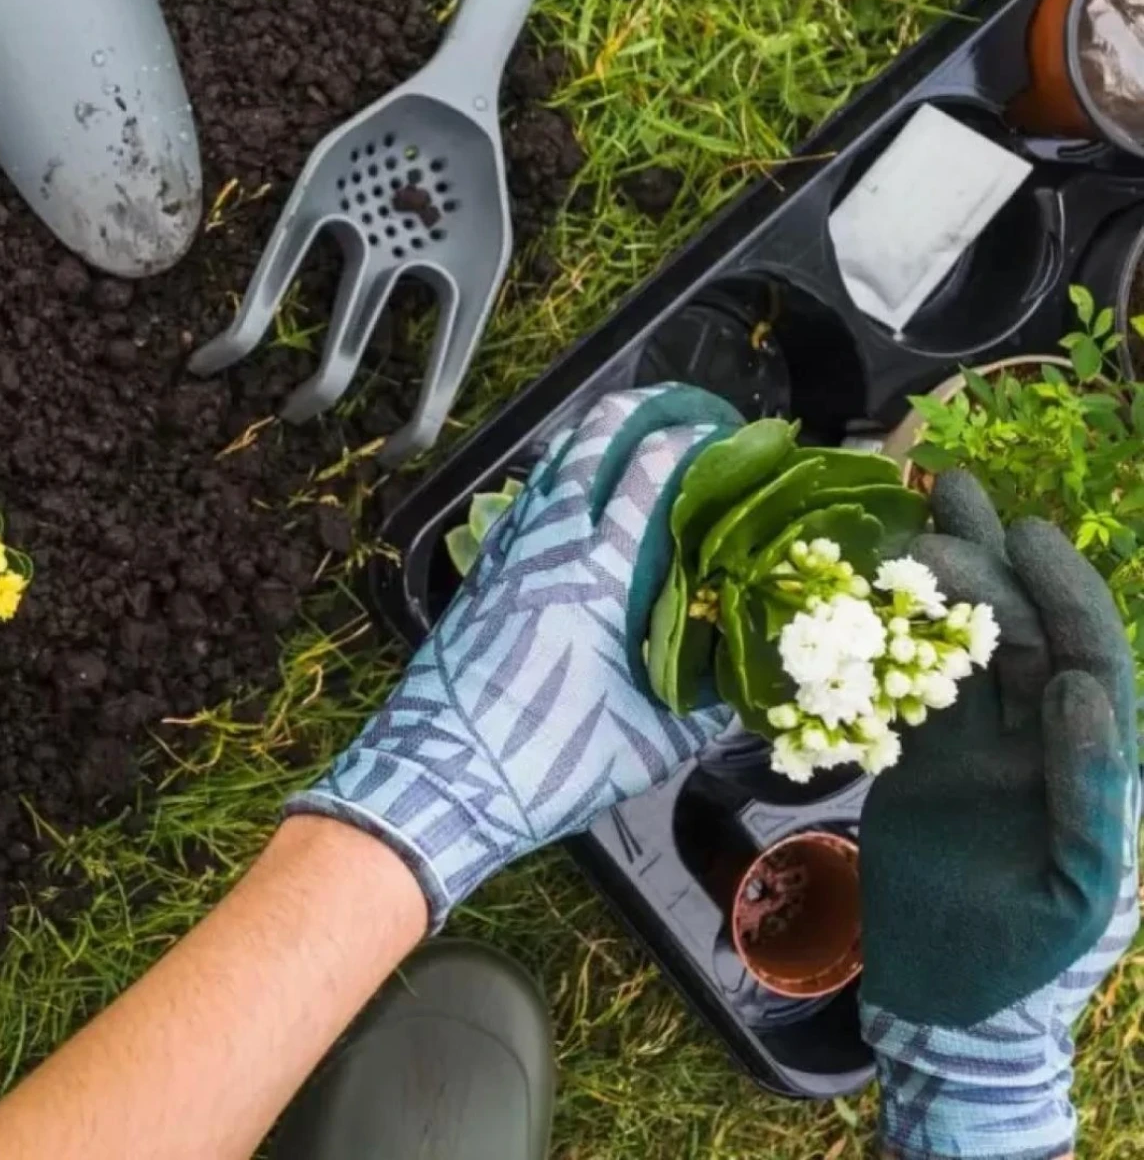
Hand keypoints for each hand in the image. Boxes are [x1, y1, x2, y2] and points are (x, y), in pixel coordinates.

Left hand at [285, 384, 743, 926]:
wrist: (440, 778)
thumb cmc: (547, 761)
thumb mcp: (650, 744)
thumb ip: (706, 707)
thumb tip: (745, 684)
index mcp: (600, 574)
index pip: (652, 471)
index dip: (692, 439)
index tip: (728, 436)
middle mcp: (550, 544)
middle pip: (594, 438)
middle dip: (642, 408)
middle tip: (681, 410)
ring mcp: (507, 552)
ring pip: (552, 463)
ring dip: (594, 437)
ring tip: (633, 436)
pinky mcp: (481, 572)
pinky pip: (524, 501)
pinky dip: (556, 479)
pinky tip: (573, 497)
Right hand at [860, 471, 1138, 1159]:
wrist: (949, 1006)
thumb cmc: (1028, 962)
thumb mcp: (1079, 892)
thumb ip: (1092, 792)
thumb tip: (1077, 690)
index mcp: (1091, 766)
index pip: (1086, 659)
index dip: (1062, 592)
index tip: (1025, 533)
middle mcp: (1038, 742)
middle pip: (1020, 633)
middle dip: (991, 563)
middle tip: (947, 496)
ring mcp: (978, 748)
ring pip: (963, 648)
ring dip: (942, 583)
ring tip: (913, 513)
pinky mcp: (923, 761)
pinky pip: (909, 687)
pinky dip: (891, 639)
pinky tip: (870, 593)